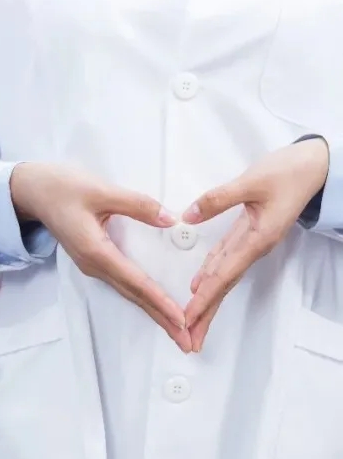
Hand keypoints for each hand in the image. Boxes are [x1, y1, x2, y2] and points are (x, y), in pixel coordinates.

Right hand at [11, 163, 191, 351]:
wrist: (33, 191)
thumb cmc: (61, 188)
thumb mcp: (100, 190)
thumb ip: (137, 205)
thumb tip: (170, 220)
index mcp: (95, 251)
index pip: (135, 281)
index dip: (160, 300)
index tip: (181, 319)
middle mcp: (94, 265)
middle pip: (134, 296)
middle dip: (162, 319)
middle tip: (188, 341)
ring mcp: (93, 265)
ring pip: (129, 293)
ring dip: (154, 313)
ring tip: (177, 330)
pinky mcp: (94, 261)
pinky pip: (124, 285)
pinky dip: (144, 298)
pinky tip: (156, 305)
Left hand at [182, 138, 328, 351]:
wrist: (317, 167)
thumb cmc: (290, 172)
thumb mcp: (252, 181)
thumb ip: (218, 199)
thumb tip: (188, 215)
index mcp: (257, 239)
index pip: (223, 275)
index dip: (204, 298)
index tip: (188, 318)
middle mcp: (254, 247)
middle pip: (223, 286)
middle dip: (205, 313)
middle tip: (188, 339)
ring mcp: (251, 242)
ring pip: (223, 276)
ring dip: (207, 299)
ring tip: (190, 322)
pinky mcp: (249, 232)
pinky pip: (225, 260)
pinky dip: (210, 274)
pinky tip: (198, 285)